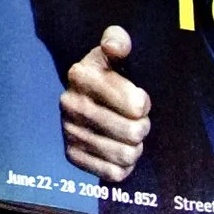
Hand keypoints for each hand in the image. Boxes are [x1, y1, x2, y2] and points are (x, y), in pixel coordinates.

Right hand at [62, 24, 151, 184]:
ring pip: (126, 155)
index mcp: (81, 74)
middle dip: (142, 127)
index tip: (138, 97)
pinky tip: (118, 151)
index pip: (136, 104)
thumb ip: (118, 40)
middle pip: (134, 132)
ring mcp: (69, 131)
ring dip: (135, 147)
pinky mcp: (71, 155)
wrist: (87, 97)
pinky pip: (113, 173)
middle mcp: (70, 103)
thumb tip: (115, 46)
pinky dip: (123, 166)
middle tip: (137, 120)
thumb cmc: (110, 73)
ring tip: (128, 135)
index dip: (144, 104)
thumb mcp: (114, 50)